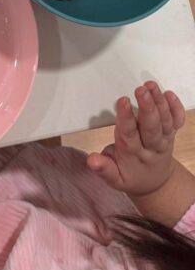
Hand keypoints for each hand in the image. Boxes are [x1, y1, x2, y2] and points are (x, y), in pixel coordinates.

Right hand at [87, 82, 185, 197]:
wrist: (156, 184)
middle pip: (151, 126)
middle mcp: (151, 146)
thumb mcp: (114, 178)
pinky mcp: (171, 134)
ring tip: (151, 86)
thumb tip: (91, 160)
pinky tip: (170, 94)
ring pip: (164, 121)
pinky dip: (176, 108)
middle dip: (147, 107)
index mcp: (133, 154)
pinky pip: (177, 121)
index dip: (126, 117)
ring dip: (159, 102)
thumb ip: (103, 168)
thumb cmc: (131, 176)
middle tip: (140, 90)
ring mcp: (164, 139)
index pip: (129, 134)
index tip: (122, 101)